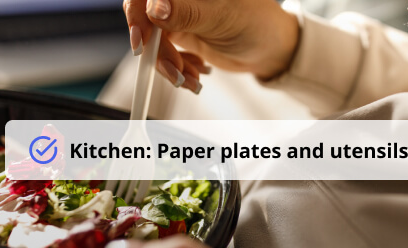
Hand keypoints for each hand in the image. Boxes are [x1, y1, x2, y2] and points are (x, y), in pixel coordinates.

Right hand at [123, 0, 299, 93]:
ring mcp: (177, 15)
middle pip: (145, 19)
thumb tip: (154, 9)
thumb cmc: (257, 23)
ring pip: (152, 40)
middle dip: (156, 50)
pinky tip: (194, 73)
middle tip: (173, 70)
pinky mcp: (178, 34)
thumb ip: (187, 13)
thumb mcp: (222, 17)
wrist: (269, 49)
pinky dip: (175, 68)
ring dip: (167, 65)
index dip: (138, 14)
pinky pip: (163, 53)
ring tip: (189, 78)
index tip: (142, 41)